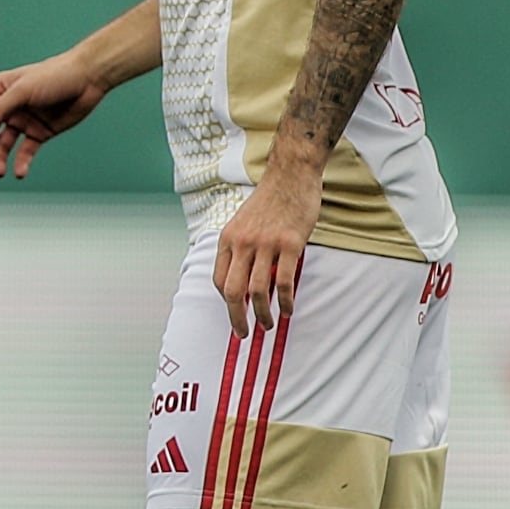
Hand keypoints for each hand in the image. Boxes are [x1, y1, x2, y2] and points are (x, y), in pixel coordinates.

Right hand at [0, 51, 105, 178]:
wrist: (88, 79)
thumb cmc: (53, 76)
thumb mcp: (22, 91)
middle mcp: (7, 107)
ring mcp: (23, 120)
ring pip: (3, 145)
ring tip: (0, 172)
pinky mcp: (39, 132)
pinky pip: (25, 151)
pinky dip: (21, 163)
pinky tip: (20, 172)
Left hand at [213, 170, 319, 336]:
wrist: (290, 175)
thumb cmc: (269, 200)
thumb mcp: (243, 222)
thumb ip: (241, 247)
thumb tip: (243, 277)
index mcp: (228, 238)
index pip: (219, 279)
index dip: (226, 302)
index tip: (235, 314)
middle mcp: (242, 242)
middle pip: (233, 291)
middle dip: (237, 317)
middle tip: (244, 333)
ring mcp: (266, 244)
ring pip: (258, 290)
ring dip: (262, 314)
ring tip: (268, 325)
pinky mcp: (290, 244)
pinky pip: (284, 281)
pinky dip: (284, 301)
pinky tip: (288, 309)